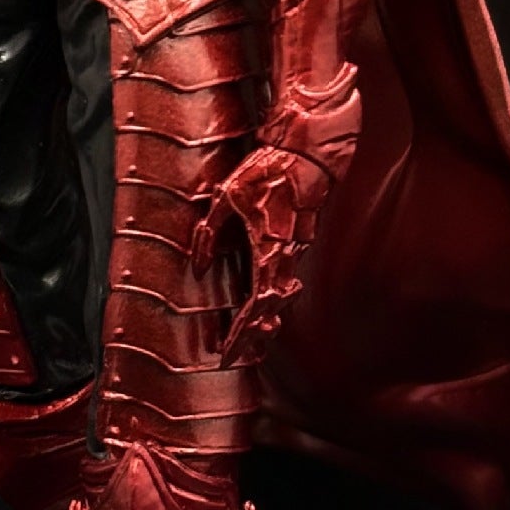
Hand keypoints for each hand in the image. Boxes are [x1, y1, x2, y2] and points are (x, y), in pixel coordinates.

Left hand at [190, 143, 331, 364]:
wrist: (309, 154)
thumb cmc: (268, 171)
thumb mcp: (228, 196)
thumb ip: (211, 232)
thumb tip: (199, 268)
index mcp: (268, 251)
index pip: (254, 306)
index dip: (240, 333)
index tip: (227, 354)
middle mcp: (286, 257)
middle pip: (272, 310)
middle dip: (255, 336)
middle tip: (238, 356)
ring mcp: (297, 249)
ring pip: (283, 295)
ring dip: (268, 317)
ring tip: (255, 336)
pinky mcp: (300, 239)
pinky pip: (287, 275)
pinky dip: (276, 294)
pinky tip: (268, 298)